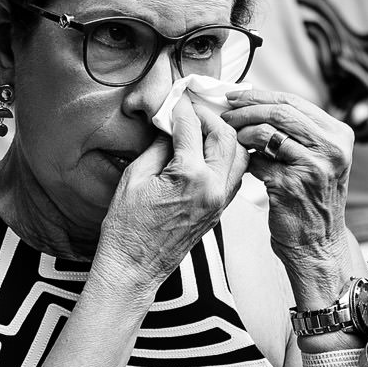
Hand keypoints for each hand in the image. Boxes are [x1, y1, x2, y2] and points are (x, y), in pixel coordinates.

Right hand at [93, 94, 247, 285]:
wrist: (134, 267)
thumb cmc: (127, 227)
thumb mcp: (135, 177)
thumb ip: (158, 147)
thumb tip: (170, 127)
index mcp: (190, 176)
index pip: (192, 127)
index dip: (181, 108)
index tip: (174, 99)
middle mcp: (213, 187)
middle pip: (226, 135)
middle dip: (209, 116)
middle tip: (191, 109)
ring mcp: (221, 200)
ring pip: (239, 154)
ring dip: (224, 135)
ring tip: (203, 127)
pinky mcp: (221, 209)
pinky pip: (235, 174)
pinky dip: (227, 156)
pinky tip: (208, 150)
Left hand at [221, 88, 354, 293]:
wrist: (316, 242)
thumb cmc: (310, 199)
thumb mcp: (317, 159)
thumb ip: (298, 132)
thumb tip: (256, 104)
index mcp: (339, 135)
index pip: (294, 102)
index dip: (259, 95)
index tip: (235, 96)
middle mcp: (332, 148)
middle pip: (280, 112)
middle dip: (246, 109)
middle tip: (224, 113)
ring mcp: (313, 166)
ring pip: (266, 132)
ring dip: (241, 132)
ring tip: (228, 136)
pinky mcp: (291, 184)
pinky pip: (257, 160)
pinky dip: (244, 158)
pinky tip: (238, 161)